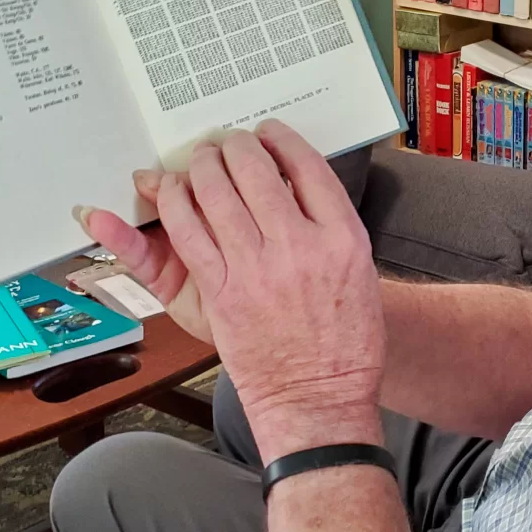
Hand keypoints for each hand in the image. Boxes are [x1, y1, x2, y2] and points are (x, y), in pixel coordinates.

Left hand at [90, 122, 384, 462]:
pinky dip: (174, 202)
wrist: (321, 398)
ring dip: (201, 164)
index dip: (280, 140)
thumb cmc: (346, 340)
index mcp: (343, 237)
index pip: (307, 166)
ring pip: (216, 192)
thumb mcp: (359, 270)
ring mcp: (258, 269)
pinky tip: (173, 189)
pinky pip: (188, 231)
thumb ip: (328, 223)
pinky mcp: (222, 291)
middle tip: (227, 143)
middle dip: (235, 146)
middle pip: (256, 170)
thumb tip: (289, 183)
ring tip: (200, 159)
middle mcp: (300, 247)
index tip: (268, 133)